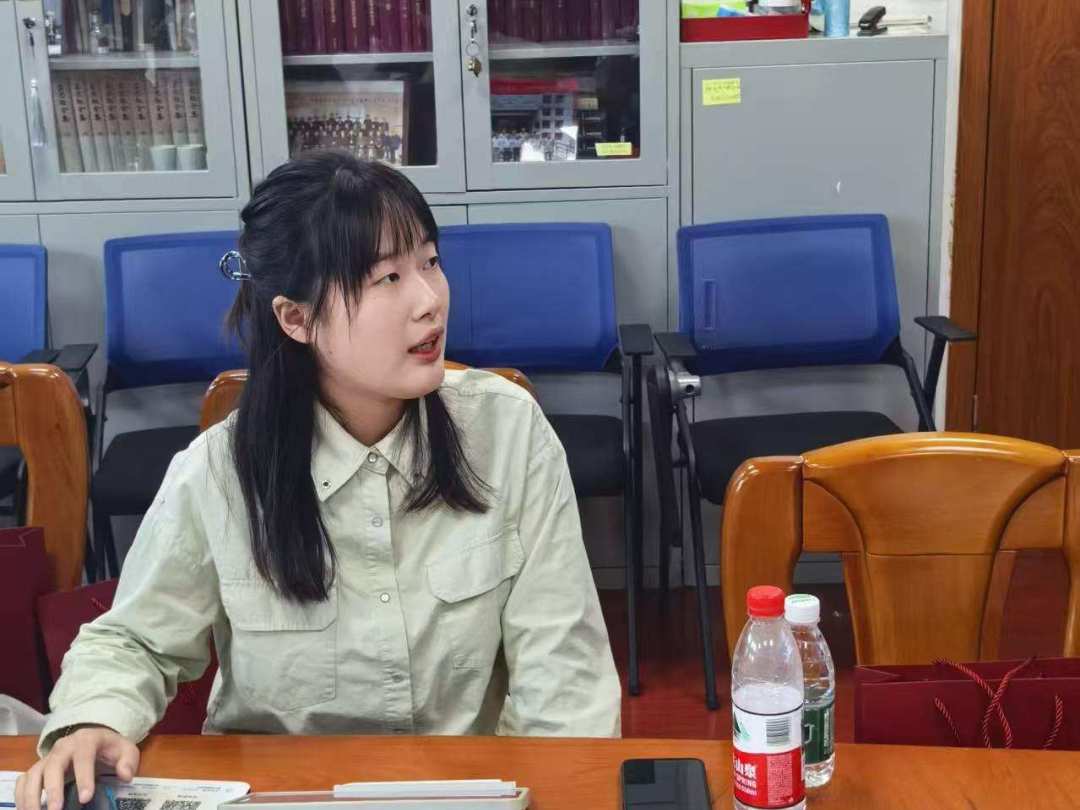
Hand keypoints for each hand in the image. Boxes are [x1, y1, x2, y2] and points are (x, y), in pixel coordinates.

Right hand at [15, 727, 139, 809]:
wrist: (95, 739)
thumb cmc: (110, 748)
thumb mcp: (126, 750)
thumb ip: (128, 761)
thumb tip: (125, 775)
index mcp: (87, 740)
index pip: (83, 757)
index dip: (84, 777)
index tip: (85, 798)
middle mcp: (64, 746)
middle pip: (54, 765)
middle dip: (53, 789)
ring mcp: (49, 757)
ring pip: (34, 773)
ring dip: (32, 795)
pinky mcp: (39, 767)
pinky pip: (25, 779)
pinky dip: (22, 795)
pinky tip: (26, 809)